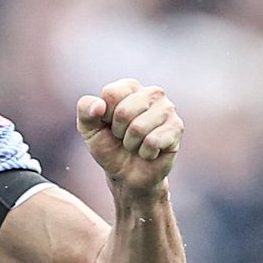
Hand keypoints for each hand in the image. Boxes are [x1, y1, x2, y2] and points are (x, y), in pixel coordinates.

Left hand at [77, 79, 181, 193]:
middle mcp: (152, 93)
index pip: (111, 94)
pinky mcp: (177, 128)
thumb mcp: (89, 129)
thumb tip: (99, 106)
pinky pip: (152, 141)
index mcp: (129, 87)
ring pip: (138, 128)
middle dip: (118, 132)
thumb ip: (85, 111)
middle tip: (124, 137)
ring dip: (131, 144)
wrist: (127, 175)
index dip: (104, 116)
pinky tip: (149, 151)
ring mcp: (168, 109)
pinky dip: (145, 152)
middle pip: (123, 111)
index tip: (109, 124)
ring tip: (136, 144)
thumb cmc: (109, 147)